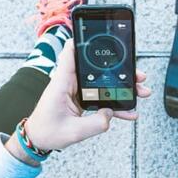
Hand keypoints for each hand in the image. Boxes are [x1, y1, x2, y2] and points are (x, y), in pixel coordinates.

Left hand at [6, 39, 150, 162]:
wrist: (37, 140)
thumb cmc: (46, 132)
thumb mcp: (72, 132)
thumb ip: (95, 124)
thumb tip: (110, 114)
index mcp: (62, 82)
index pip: (71, 54)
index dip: (84, 42)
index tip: (101, 37)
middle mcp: (70, 83)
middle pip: (97, 69)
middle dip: (120, 70)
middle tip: (138, 75)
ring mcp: (77, 91)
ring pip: (104, 83)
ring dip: (122, 87)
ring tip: (140, 92)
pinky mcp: (82, 100)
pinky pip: (102, 97)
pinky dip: (116, 103)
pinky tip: (129, 111)